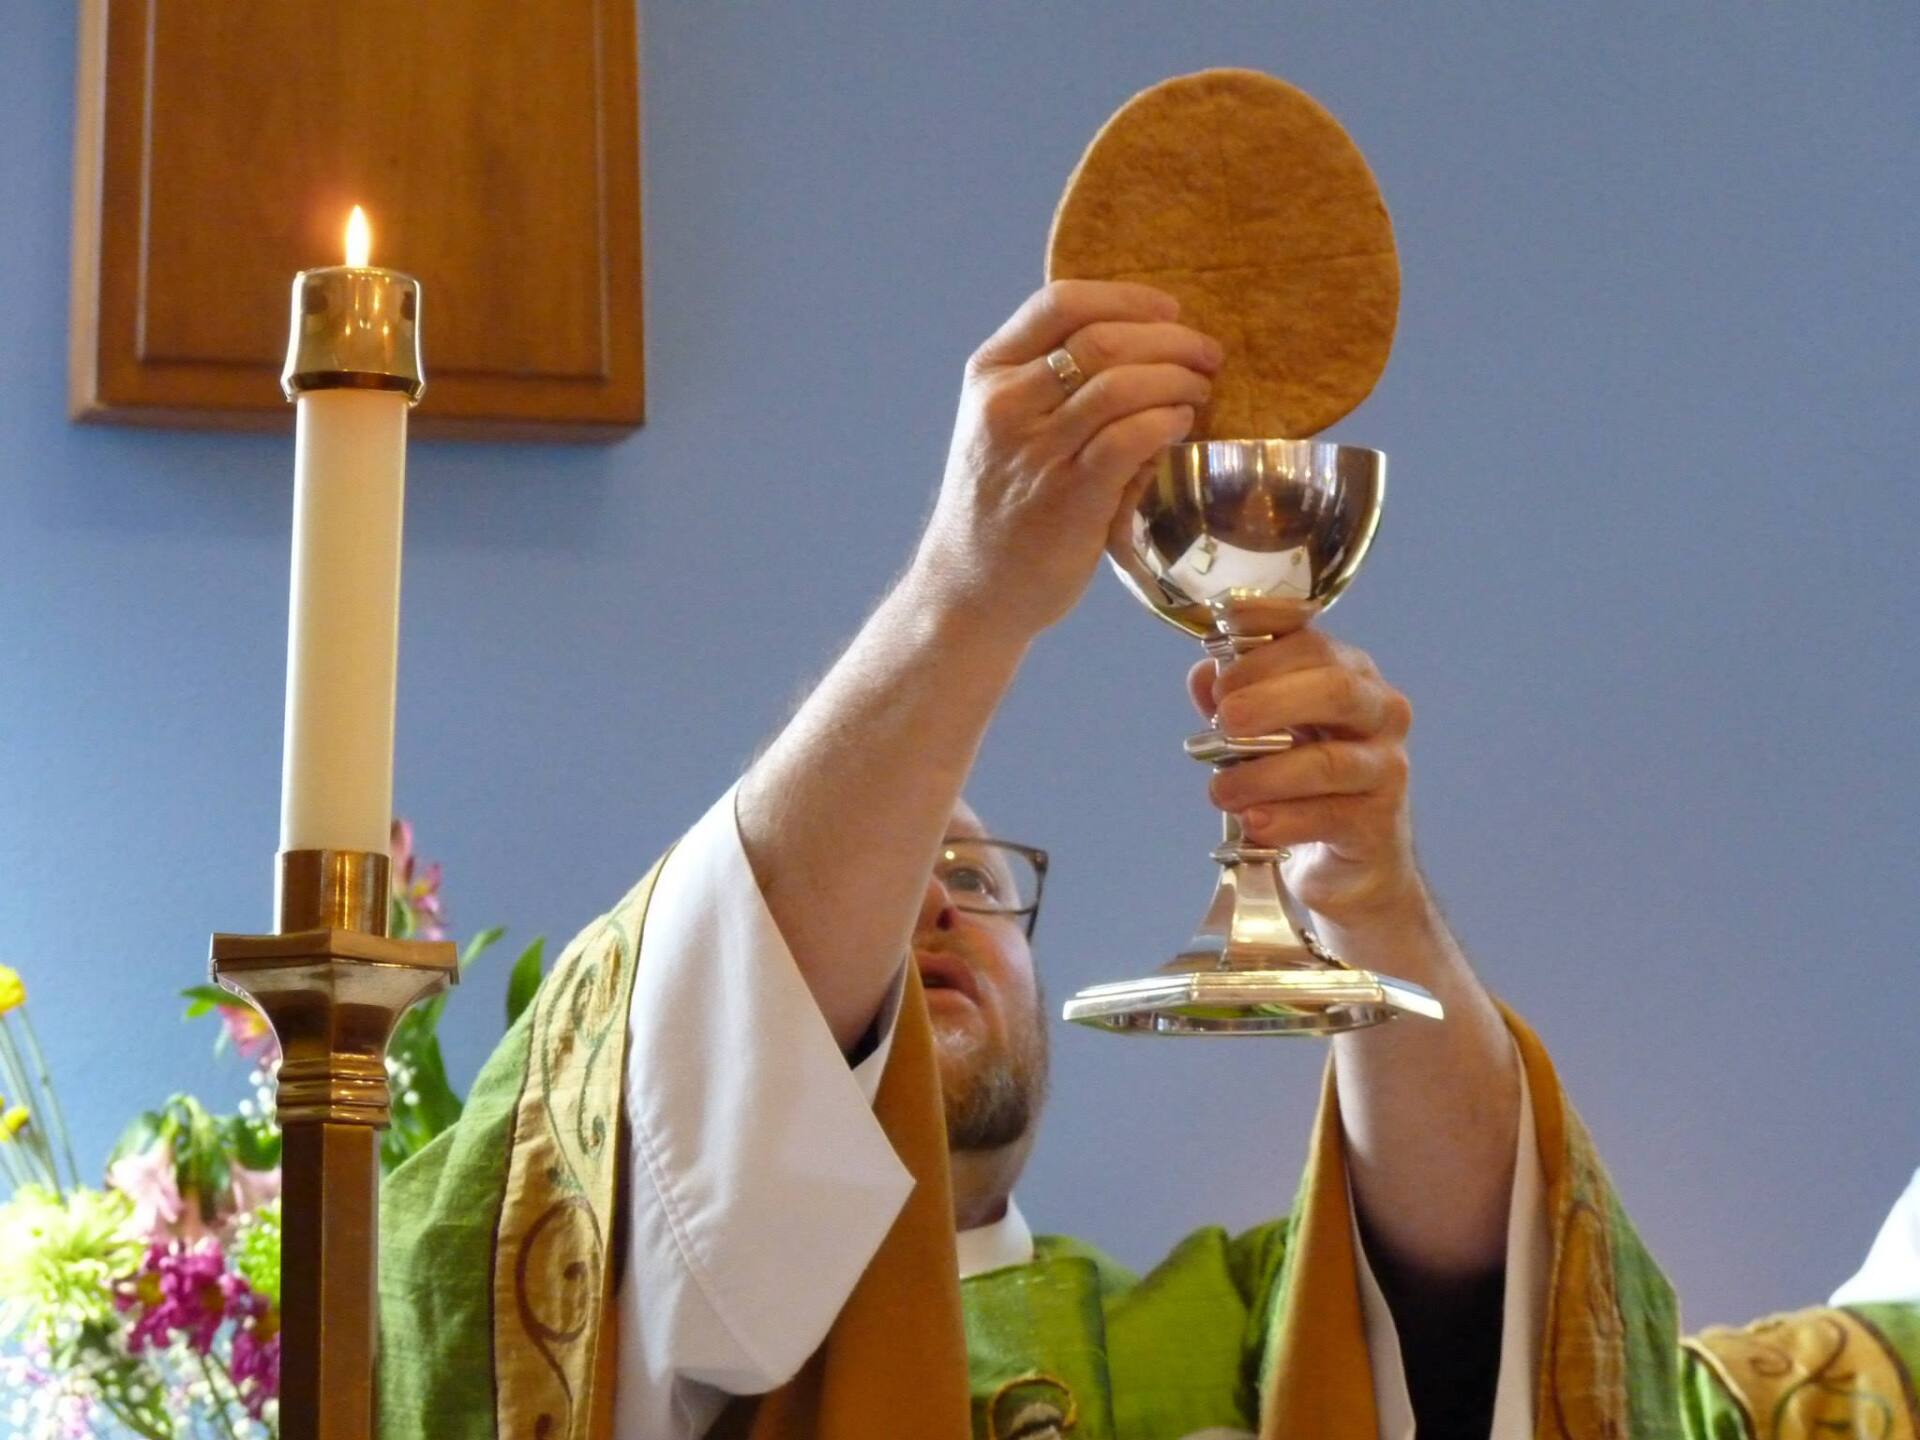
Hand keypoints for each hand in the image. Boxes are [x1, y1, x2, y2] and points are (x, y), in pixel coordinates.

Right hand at [911, 280, 1220, 638]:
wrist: (970, 588)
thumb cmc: (1001, 505)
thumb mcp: (1006, 427)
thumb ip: (1056, 386)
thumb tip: (1151, 354)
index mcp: (989, 374)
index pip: (1060, 303)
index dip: (1126, 298)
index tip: (1169, 311)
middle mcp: (1006, 405)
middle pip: (1102, 339)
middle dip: (1170, 340)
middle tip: (1205, 356)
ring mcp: (1036, 451)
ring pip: (1121, 384)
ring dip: (1177, 379)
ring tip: (1199, 390)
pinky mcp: (1069, 497)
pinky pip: (1132, 437)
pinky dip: (1168, 421)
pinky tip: (1181, 426)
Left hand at [1188, 623, 1421, 928]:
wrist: (1348, 860)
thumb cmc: (1303, 783)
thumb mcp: (1262, 734)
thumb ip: (1233, 701)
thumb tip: (1204, 676)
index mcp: (1347, 673)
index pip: (1311, 637)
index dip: (1268, 625)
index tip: (1224, 625)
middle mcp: (1379, 711)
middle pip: (1335, 689)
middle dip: (1271, 699)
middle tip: (1225, 718)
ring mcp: (1386, 767)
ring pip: (1330, 762)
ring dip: (1265, 774)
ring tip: (1220, 790)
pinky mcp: (1379, 823)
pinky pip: (1331, 816)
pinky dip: (1285, 820)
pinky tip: (1254, 822)